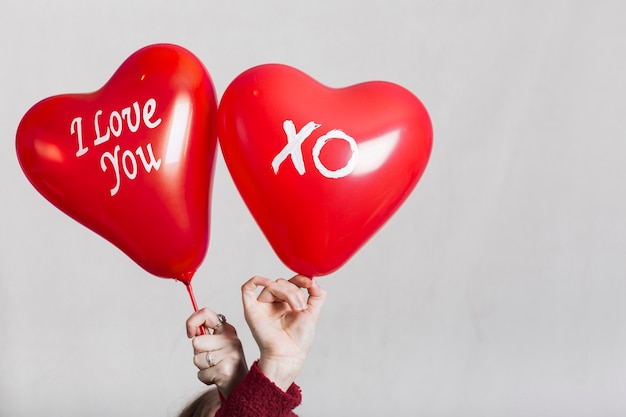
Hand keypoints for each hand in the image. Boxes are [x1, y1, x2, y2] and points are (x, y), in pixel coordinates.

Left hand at [186, 308, 247, 397]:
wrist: (242, 386)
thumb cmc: (226, 364)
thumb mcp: (220, 344)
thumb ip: (207, 334)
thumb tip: (192, 329)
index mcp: (228, 330)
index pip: (205, 313)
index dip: (191, 322)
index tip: (190, 333)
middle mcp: (231, 339)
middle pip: (196, 342)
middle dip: (198, 353)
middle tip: (212, 359)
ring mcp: (230, 354)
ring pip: (197, 359)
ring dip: (202, 367)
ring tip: (216, 368)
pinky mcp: (225, 370)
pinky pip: (200, 374)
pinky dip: (205, 378)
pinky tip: (217, 377)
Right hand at [241, 275, 326, 390]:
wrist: (289, 356)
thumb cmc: (299, 340)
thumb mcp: (313, 313)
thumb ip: (317, 295)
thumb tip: (313, 279)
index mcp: (286, 303)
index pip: (290, 282)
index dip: (299, 279)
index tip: (309, 283)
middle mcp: (273, 303)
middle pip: (281, 283)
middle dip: (295, 291)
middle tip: (301, 307)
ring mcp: (262, 306)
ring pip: (271, 285)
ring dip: (287, 292)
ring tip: (296, 308)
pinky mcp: (251, 310)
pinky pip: (246, 289)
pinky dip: (256, 281)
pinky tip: (268, 283)